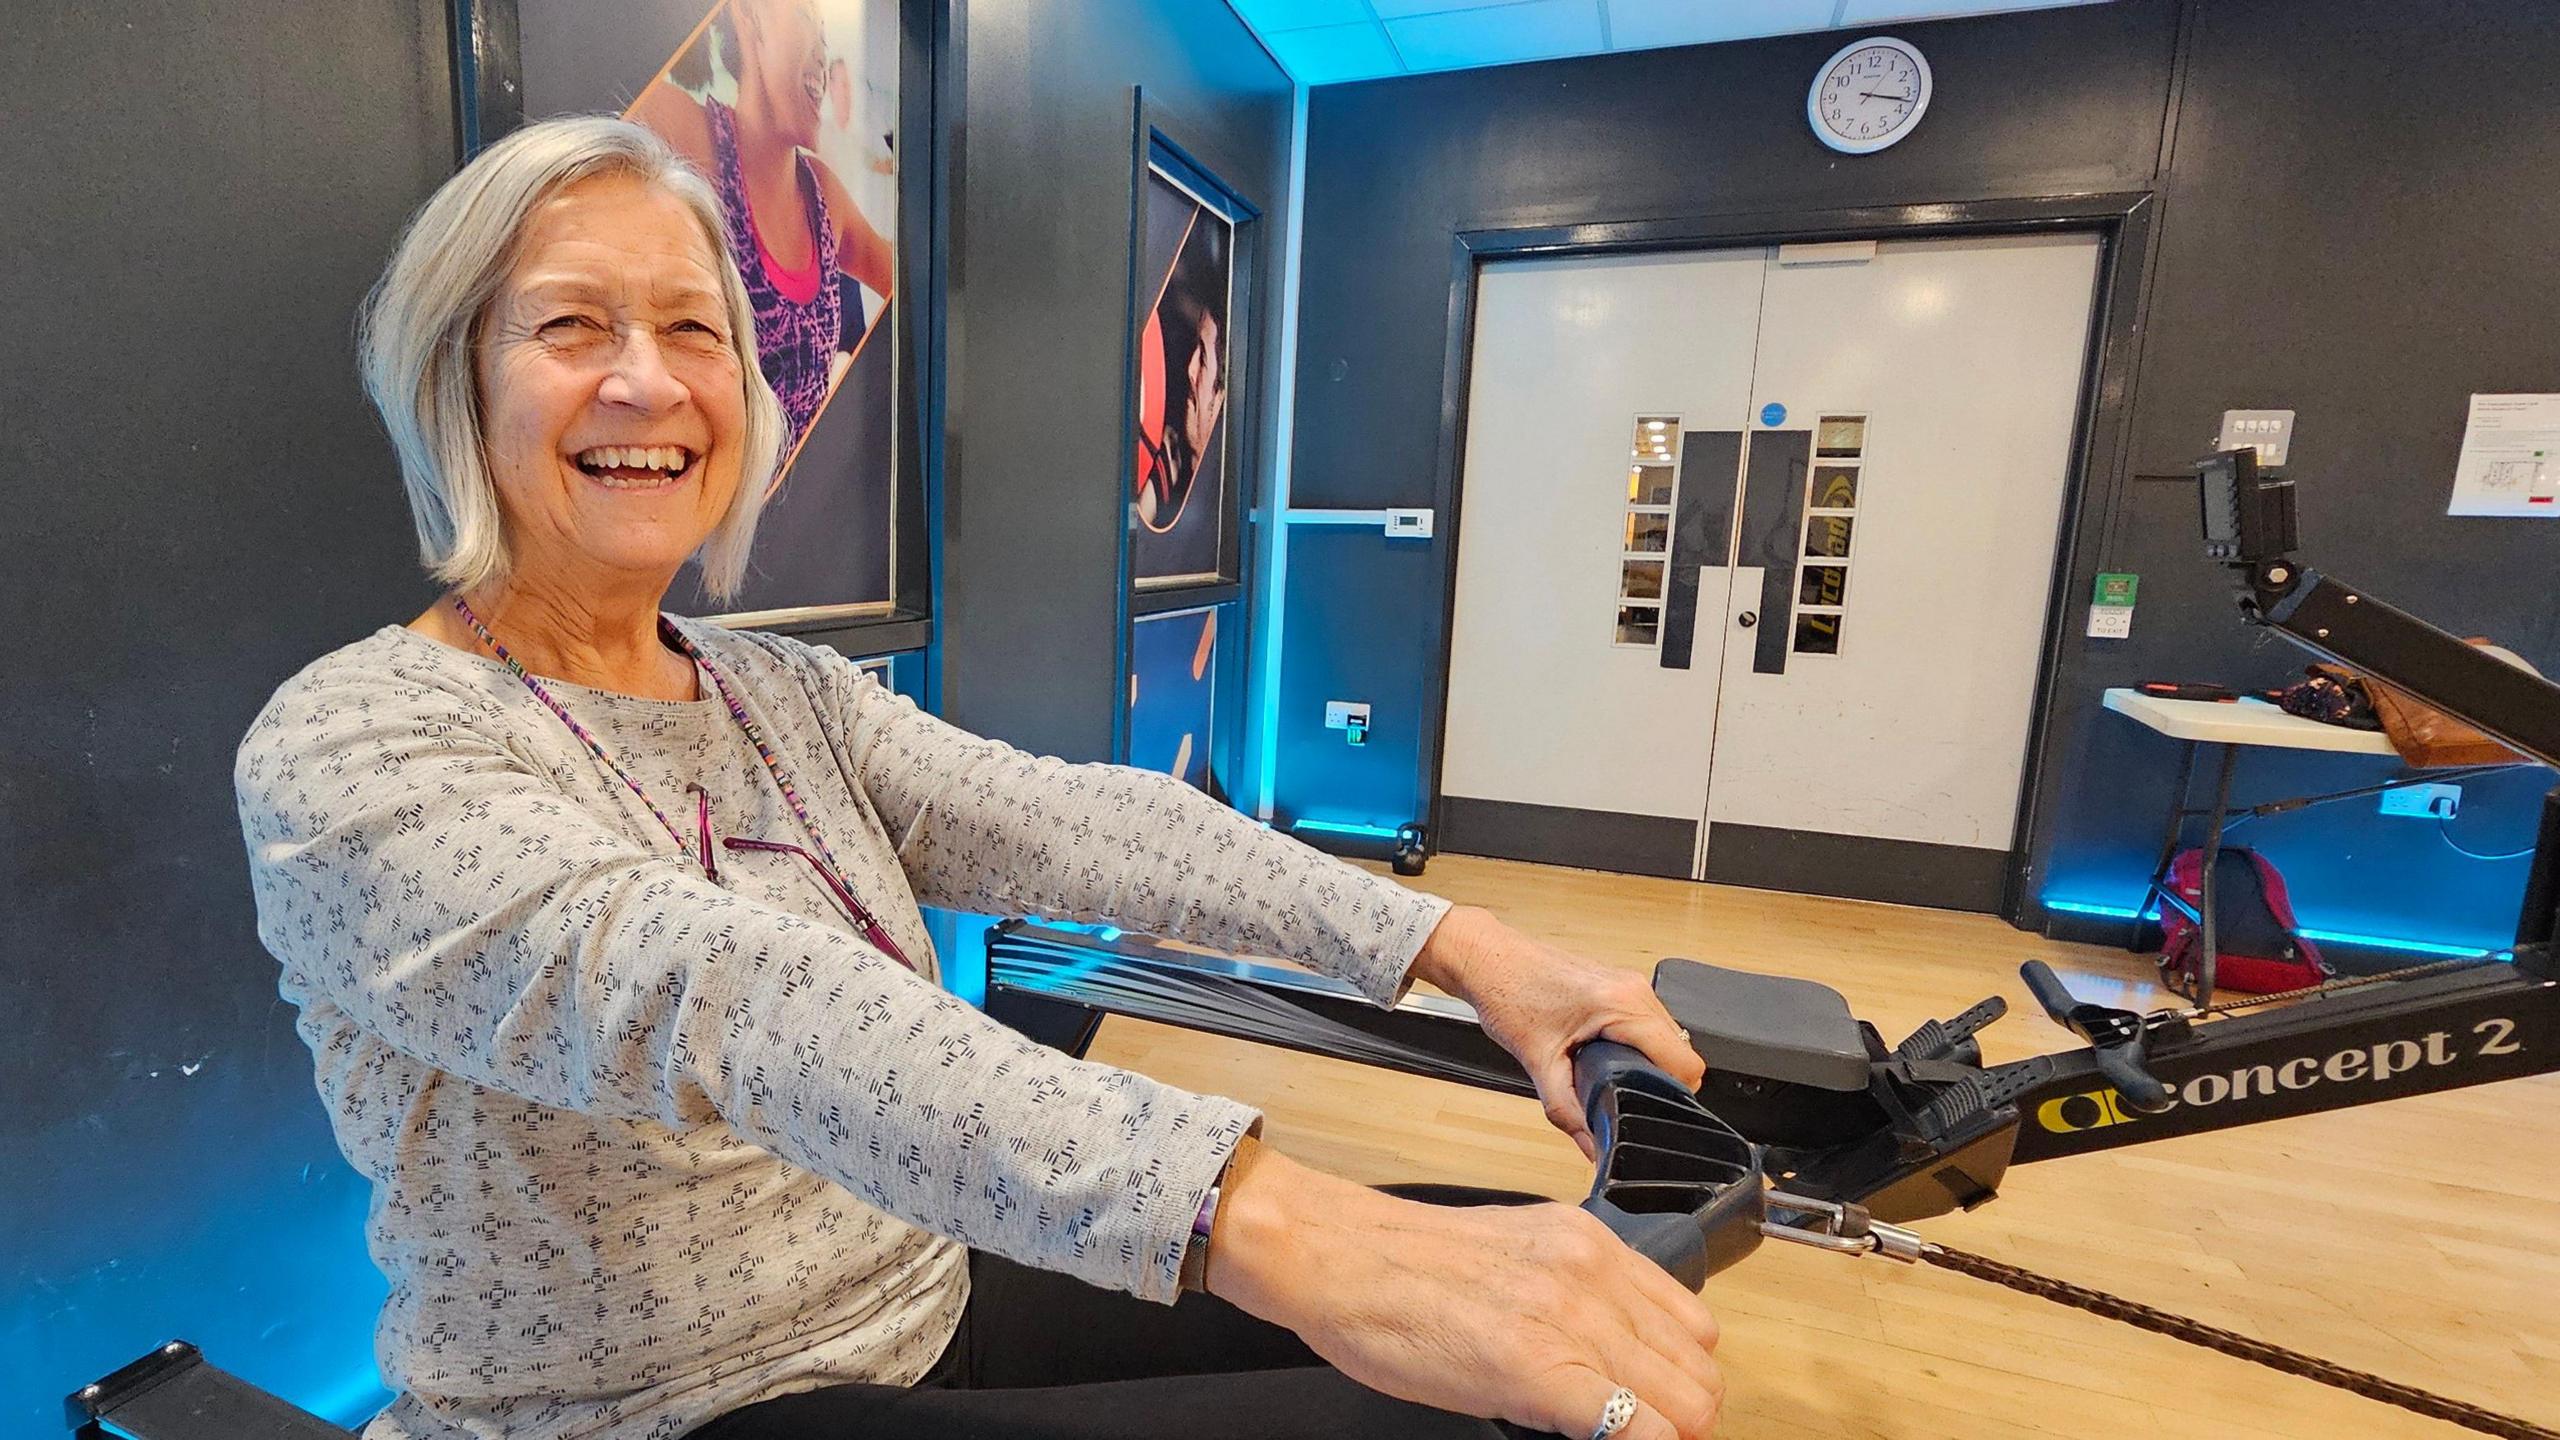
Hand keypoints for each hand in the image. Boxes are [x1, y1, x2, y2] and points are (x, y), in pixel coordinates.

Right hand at [1211, 1141, 1724, 1437]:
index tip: (1662, 1410)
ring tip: (1618, 1438)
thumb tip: (1615, 1346)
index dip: (1684, 1381)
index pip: (1694, 1328)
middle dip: (1685, 1418)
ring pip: (1687, 1403)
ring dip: (1668, 1434)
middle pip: (1699, 1372)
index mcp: (1592, 1248)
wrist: (1340, 1259)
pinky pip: (1635, 1429)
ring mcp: (1571, 1321)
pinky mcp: (1540, 1371)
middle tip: (1643, 1437)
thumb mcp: (1518, 1255)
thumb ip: (1577, 1292)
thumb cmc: (1407, 1269)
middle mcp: (1594, 1275)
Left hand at [1411, 906, 1705, 1159]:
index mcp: (1623, 1005)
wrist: (1488, 959)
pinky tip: (1608, 1056)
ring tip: (1613, 1077)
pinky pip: (1649, 1022)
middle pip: (1681, 1051)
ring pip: (1668, 1036)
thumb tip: (1594, 1147)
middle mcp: (1635, 990)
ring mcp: (1630, 983)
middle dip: (1660, 1082)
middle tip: (1626, 1100)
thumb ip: (1568, 1112)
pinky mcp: (1620, 984)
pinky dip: (1639, 1044)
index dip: (1674, 1096)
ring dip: (1650, 1062)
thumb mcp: (1539, 1063)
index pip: (1684, 1063)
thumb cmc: (1507, 994)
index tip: (1650, 1112)